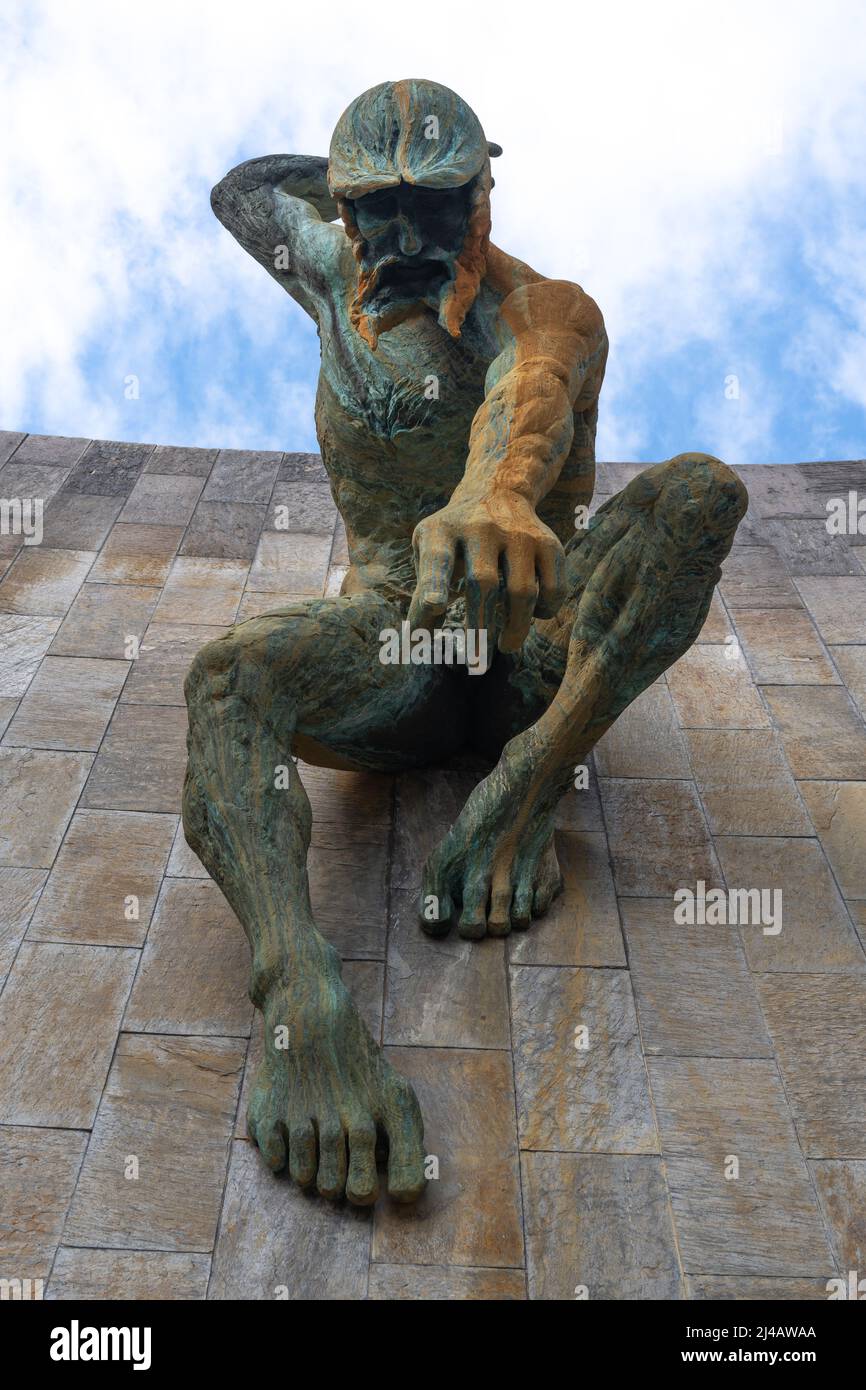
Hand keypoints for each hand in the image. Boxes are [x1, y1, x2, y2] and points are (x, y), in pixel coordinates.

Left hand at [407, 488, 565, 652]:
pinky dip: (544, 611)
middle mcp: (481, 528)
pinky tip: (532, 617)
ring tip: (506, 646)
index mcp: (443, 530)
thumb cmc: (454, 537)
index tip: (433, 608)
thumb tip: (418, 641)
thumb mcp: (429, 549)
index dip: (434, 584)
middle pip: (483, 583)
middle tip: (476, 662)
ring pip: (522, 590)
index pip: (438, 560)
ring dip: (515, 627)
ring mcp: (518, 534)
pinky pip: (553, 587)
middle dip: (479, 627)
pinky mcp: (548, 543)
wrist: (497, 490)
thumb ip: (423, 591)